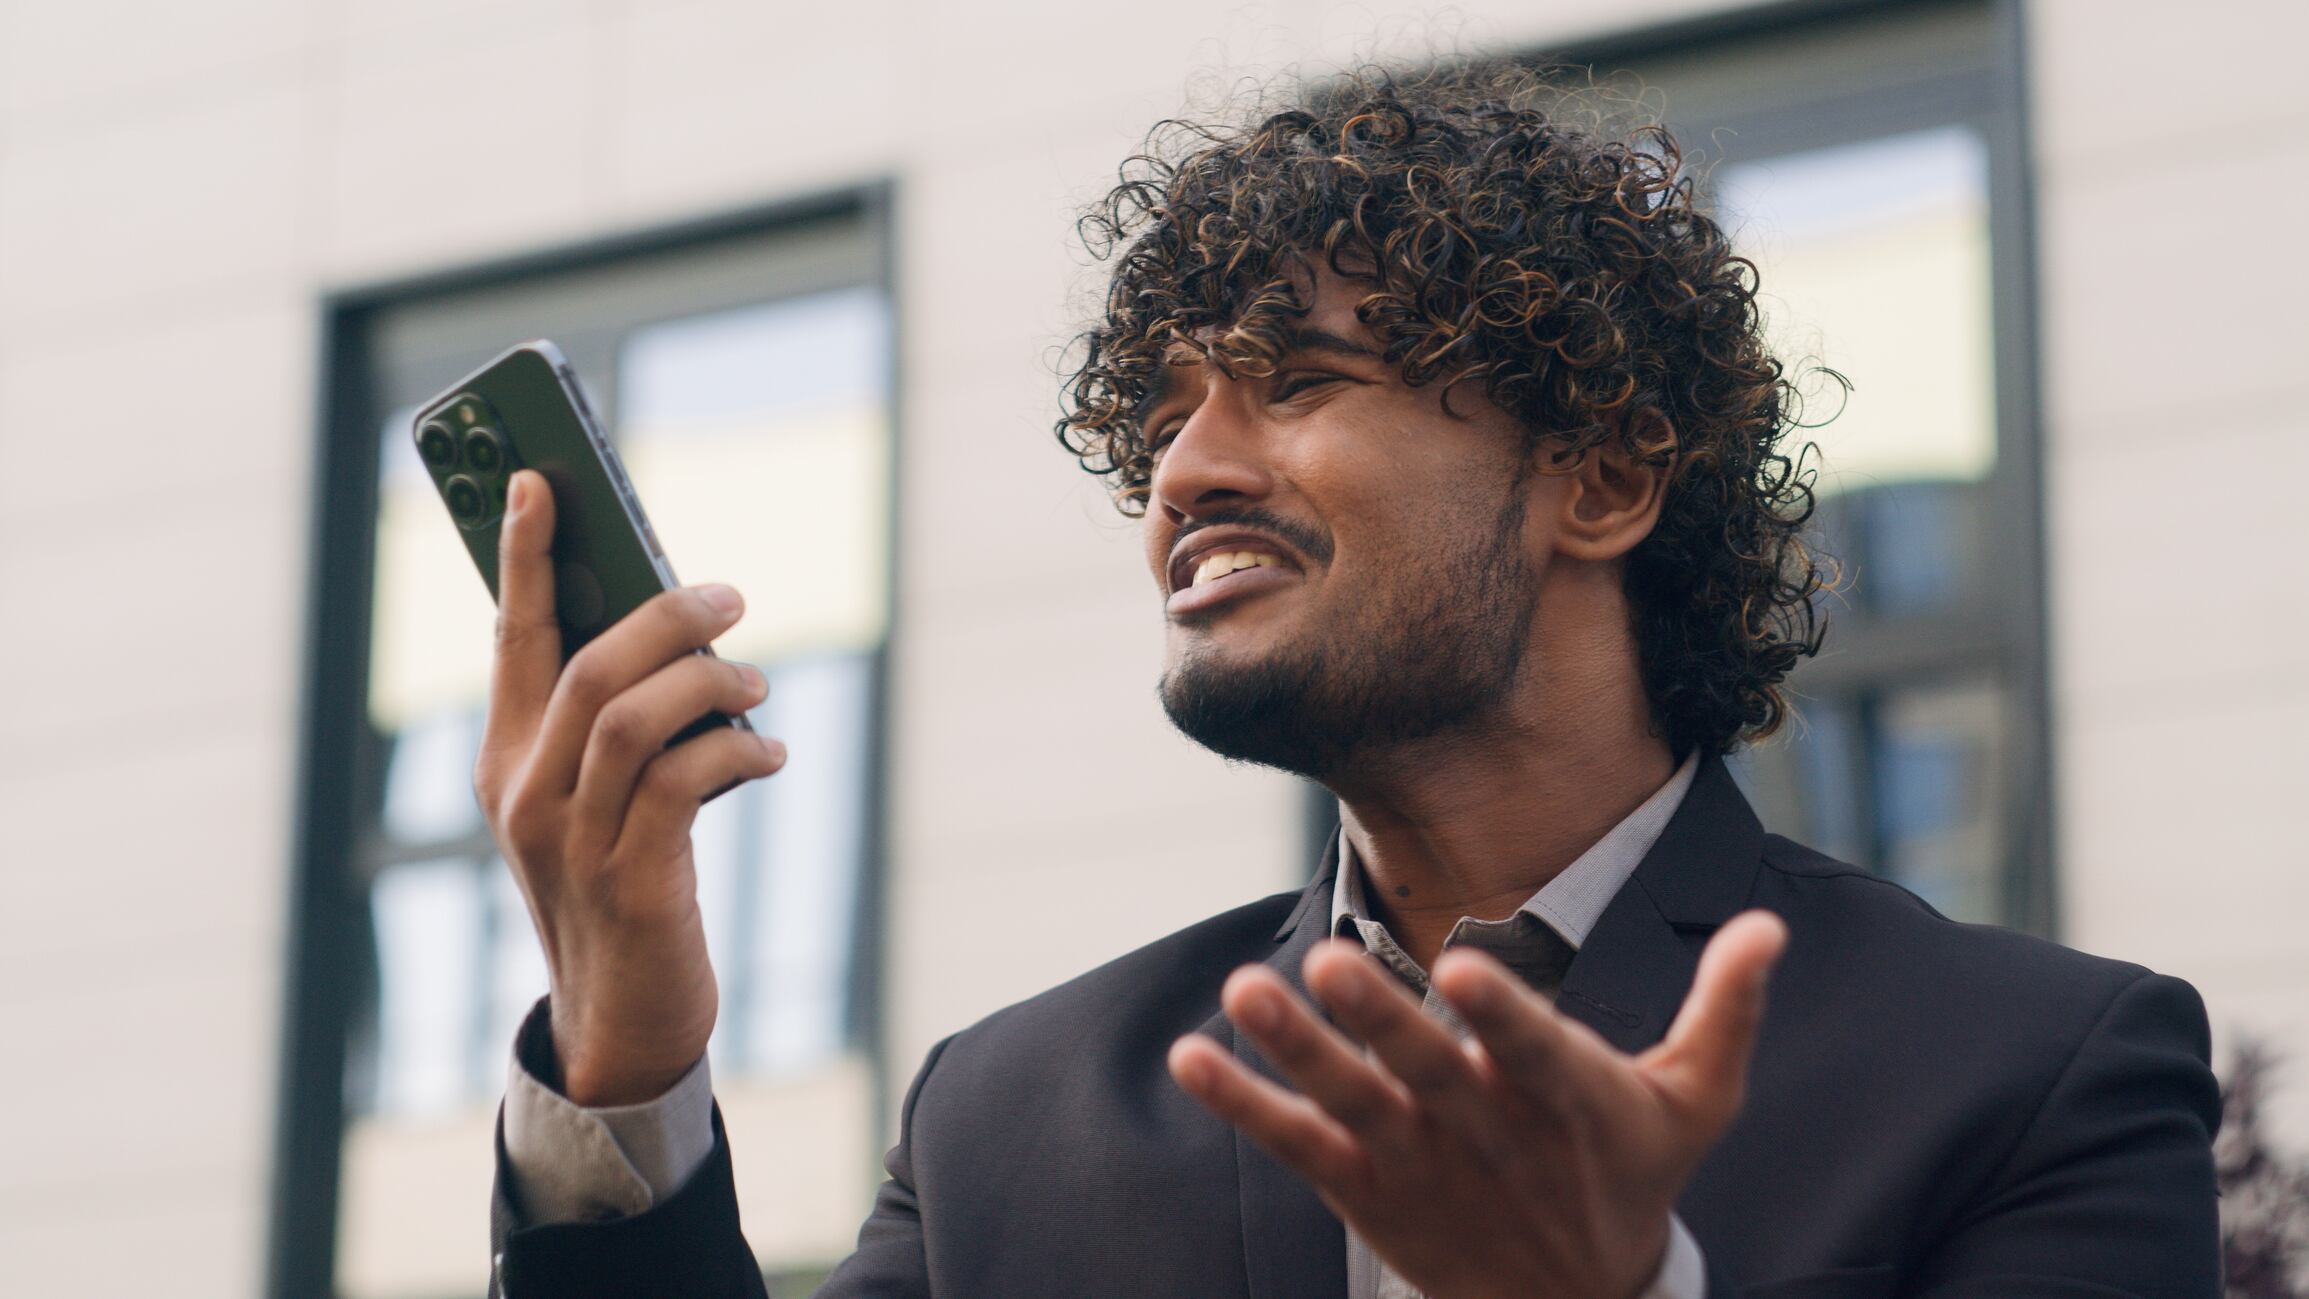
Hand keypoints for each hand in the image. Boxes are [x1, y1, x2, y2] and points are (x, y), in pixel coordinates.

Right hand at [474, 470, 787, 1105]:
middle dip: (663, 614)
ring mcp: (569, 839)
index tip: (537, 479)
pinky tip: (768, 757)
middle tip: (728, 595)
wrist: (621, 1016)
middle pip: (586, 664)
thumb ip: (613, 719)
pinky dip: (737, 753)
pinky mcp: (629, 879)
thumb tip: (678, 626)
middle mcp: (522, 791)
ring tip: (756, 679)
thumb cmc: (620, 885)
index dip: (520, 555)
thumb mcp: (596, 796)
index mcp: (505, 758)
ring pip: (632, 715)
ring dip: (709, 681)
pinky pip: (683, 782)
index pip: (511, 636)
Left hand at [1169, 910, 1786, 1298]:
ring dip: (1293, 1050)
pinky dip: (1242, 1105)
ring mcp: (1416, 1162)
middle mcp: (1485, 1132)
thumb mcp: (1697, 1102)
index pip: (1534, 1050)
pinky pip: (1295, 1144)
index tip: (1460, 962)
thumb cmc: (1633, 1177)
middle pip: (1426, 1071)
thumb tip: (1768, 924)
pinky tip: (1190, 1056)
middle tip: (1329, 960)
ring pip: (1349, 1103)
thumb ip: (1727, 1010)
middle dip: (1378, 1019)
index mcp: (1567, 1102)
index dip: (1501, 1010)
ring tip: (1245, 989)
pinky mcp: (1362, 1187)